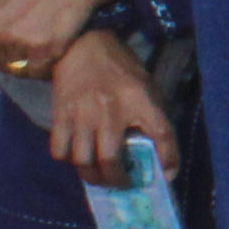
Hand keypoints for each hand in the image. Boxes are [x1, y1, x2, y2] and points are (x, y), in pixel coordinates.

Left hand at [0, 0, 124, 75]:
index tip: (10, 45)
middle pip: (0, 64)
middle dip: (13, 58)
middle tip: (31, 45)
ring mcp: (21, 42)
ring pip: (19, 70)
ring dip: (30, 64)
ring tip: (43, 48)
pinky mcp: (46, 50)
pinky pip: (39, 72)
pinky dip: (46, 67)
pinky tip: (53, 52)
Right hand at [44, 31, 173, 188]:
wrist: (83, 45)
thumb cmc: (120, 69)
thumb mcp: (146, 86)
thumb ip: (152, 115)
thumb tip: (158, 154)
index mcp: (139, 98)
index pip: (161, 133)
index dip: (168, 158)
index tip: (168, 175)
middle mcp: (110, 109)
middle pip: (111, 160)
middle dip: (118, 180)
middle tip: (123, 183)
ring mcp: (82, 113)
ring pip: (83, 161)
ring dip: (93, 176)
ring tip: (100, 176)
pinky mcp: (61, 114)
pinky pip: (60, 150)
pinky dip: (68, 159)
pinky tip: (78, 155)